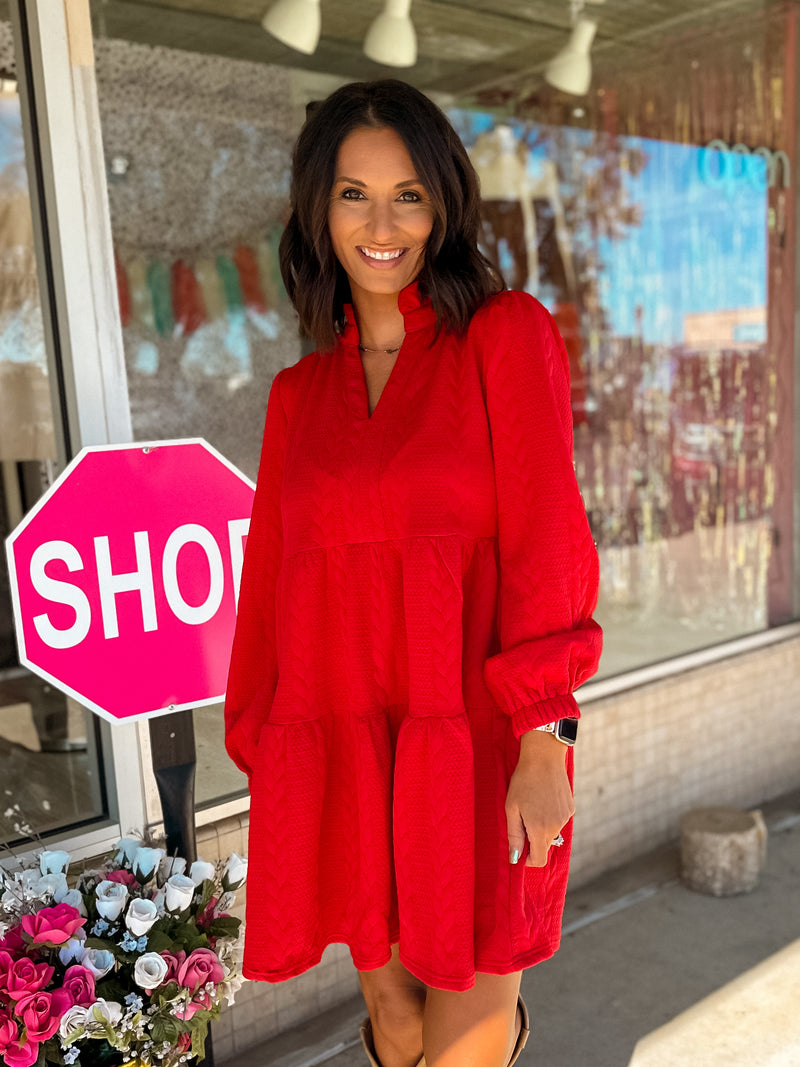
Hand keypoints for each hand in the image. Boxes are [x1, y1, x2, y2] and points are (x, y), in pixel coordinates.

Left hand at [505, 730, 574, 867]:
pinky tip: (543, 799)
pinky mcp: (570, 808)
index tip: (520, 851)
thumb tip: (515, 858)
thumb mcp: (512, 808)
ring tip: (532, 805)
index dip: (528, 860)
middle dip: (533, 841)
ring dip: (542, 828)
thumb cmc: (523, 781)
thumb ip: (514, 835)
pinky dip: (550, 817)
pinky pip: (559, 821)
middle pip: (545, 847)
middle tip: (522, 820)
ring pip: (552, 833)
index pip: (539, 859)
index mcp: (540, 829)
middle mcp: (556, 826)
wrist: (544, 757)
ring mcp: (565, 817)